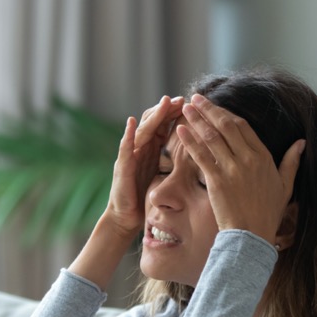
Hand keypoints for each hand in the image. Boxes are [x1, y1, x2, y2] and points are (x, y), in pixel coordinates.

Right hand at [104, 95, 184, 238]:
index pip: (164, 125)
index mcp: (151, 149)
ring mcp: (129, 156)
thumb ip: (171, 160)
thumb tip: (195, 152)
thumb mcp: (162, 175)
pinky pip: (125, 148)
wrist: (126, 217)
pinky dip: (127, 135)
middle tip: (181, 98)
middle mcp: (139, 148)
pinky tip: (131, 123)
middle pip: (153, 122)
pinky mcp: (121, 168)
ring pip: (141, 130)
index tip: (192, 104)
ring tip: (163, 103)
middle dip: (166, 109)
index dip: (175, 113)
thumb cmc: (144, 197)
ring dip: (152, 116)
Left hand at [175, 93, 304, 241]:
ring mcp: (232, 169)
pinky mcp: (217, 181)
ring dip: (197, 120)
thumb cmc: (267, 214)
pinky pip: (201, 156)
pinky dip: (190, 141)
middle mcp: (248, 159)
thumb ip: (291, 162)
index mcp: (263, 157)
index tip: (215, 107)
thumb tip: (302, 142)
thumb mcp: (285, 186)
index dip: (227, 114)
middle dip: (209, 109)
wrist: (251, 235)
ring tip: (185, 108)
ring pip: (211, 137)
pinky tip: (181, 130)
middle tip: (196, 97)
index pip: (243, 127)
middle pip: (226, 126)